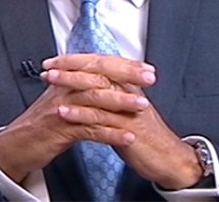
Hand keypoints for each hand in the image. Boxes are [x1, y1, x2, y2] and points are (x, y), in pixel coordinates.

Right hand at [0, 55, 154, 182]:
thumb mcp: (63, 100)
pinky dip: (111, 133)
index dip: (123, 64)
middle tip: (150, 77)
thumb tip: (108, 79)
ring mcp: (62, 108)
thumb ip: (83, 87)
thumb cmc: (42, 123)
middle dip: (127, 75)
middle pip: (98, 75)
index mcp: (67, 78)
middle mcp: (64, 88)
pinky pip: (89, 129)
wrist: (15, 145)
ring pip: (95, 99)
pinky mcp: (60, 129)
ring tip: (143, 105)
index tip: (146, 68)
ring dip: (122, 102)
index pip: (98, 64)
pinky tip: (127, 137)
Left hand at [46, 55, 204, 189]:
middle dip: (71, 66)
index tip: (55, 60)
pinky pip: (101, 117)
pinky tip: (63, 112)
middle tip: (49, 66)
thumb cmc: (146, 135)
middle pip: (98, 69)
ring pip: (97, 88)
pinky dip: (80, 113)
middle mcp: (129, 91)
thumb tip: (91, 83)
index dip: (77, 59)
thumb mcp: (128, 108)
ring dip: (71, 83)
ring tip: (51, 81)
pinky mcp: (127, 128)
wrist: (170, 158)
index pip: (101, 62)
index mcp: (129, 84)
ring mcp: (129, 108)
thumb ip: (112, 94)